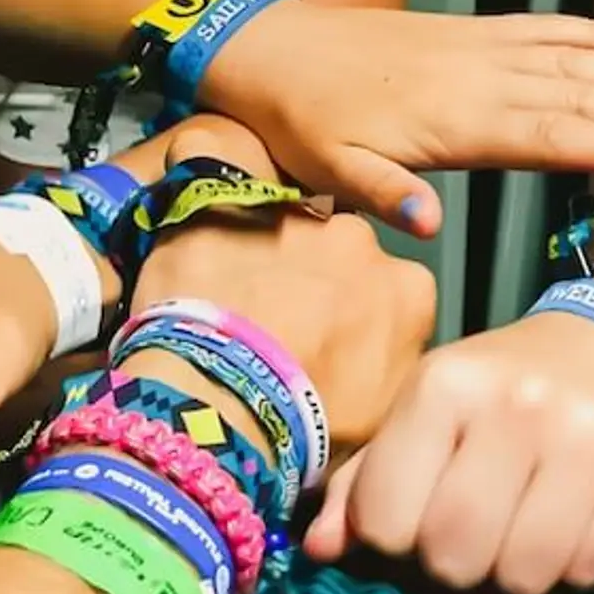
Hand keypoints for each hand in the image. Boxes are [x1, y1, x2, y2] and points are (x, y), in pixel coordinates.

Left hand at [130, 118, 437, 452]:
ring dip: (260, 246)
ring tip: (222, 295)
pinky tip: (185, 220)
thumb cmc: (307, 426)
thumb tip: (381, 370)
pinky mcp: (223, 204)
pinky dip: (198, 184)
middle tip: (272, 324)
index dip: (358, 320)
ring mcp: (290, 215)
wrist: (228, 406)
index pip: (390, 295)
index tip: (328, 348)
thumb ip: (392, 373)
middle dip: (313, 278)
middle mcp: (359, 240)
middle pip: (339, 251)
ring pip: (278, 220)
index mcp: (407, 291)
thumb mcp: (381, 419)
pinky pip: (207, 166)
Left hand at [203, 6, 593, 235]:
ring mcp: (482, 50)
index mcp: (455, 122)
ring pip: (577, 60)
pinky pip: (546, 29)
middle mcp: (481, 79)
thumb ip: (382, 192)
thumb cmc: (303, 123)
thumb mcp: (328, 170)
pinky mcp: (474, 33)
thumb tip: (428, 225)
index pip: (551, 135)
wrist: (274, 50)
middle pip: (582, 97)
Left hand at [304, 312, 593, 593]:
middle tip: (475, 538)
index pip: (388, 521)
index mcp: (445, 385)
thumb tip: (319, 551)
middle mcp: (518, 406)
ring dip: (517, 574)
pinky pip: (589, 569)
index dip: (397, 541)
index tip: (419, 524)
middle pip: (456, 554)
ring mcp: (590, 439)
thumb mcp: (428, 411)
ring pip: (524, 575)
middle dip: (458, 564)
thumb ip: (366, 481)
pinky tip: (573, 527)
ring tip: (523, 534)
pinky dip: (575, 567)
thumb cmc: (506, 385)